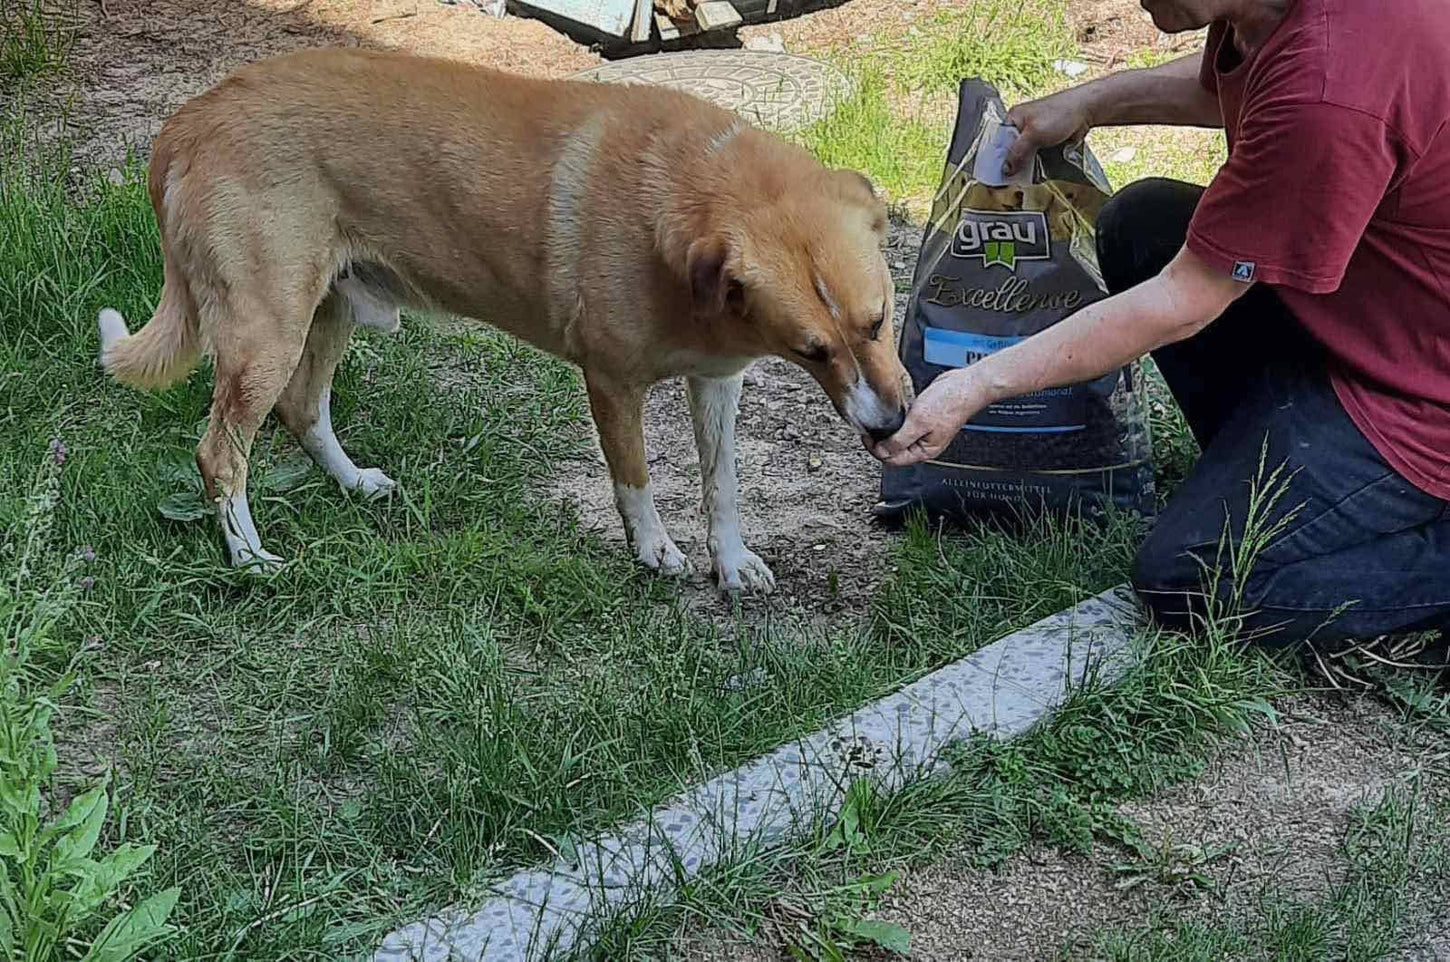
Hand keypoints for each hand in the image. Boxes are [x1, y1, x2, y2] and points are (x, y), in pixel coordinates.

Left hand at [871, 369, 985, 465]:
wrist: (965, 385)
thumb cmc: (950, 403)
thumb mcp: (919, 422)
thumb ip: (899, 440)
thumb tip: (881, 451)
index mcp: (924, 451)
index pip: (892, 459)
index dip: (876, 450)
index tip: (866, 437)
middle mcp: (923, 444)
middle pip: (893, 451)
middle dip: (879, 442)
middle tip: (868, 430)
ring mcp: (923, 432)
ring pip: (897, 438)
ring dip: (886, 432)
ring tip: (876, 423)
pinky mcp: (922, 419)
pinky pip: (903, 426)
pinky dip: (894, 423)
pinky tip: (889, 416)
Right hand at [1003, 87, 1093, 175]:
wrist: (1087, 110)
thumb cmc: (1061, 112)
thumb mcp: (1035, 133)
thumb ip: (1018, 152)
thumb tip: (1006, 168)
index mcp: (1013, 118)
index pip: (998, 142)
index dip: (997, 158)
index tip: (998, 173)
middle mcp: (1022, 126)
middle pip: (1010, 151)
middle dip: (1013, 164)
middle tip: (1012, 178)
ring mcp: (1034, 135)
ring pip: (1024, 156)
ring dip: (1026, 166)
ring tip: (1025, 176)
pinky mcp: (1045, 142)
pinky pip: (1036, 157)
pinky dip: (1037, 164)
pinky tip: (1037, 171)